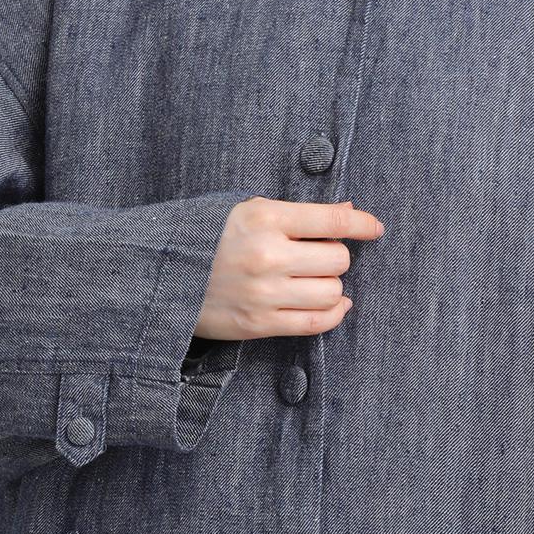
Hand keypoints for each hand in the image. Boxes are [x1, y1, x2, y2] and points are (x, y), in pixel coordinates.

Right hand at [193, 197, 383, 340]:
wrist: (159, 276)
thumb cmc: (207, 237)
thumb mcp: (246, 209)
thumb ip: (297, 212)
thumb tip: (349, 209)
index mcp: (264, 216)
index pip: (332, 218)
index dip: (361, 223)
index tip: (374, 228)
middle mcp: (267, 254)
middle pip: (337, 258)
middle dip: (336, 255)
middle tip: (320, 254)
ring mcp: (263, 293)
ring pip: (331, 291)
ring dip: (331, 285)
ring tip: (315, 278)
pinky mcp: (259, 324)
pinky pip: (315, 323)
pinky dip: (333, 313)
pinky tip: (332, 304)